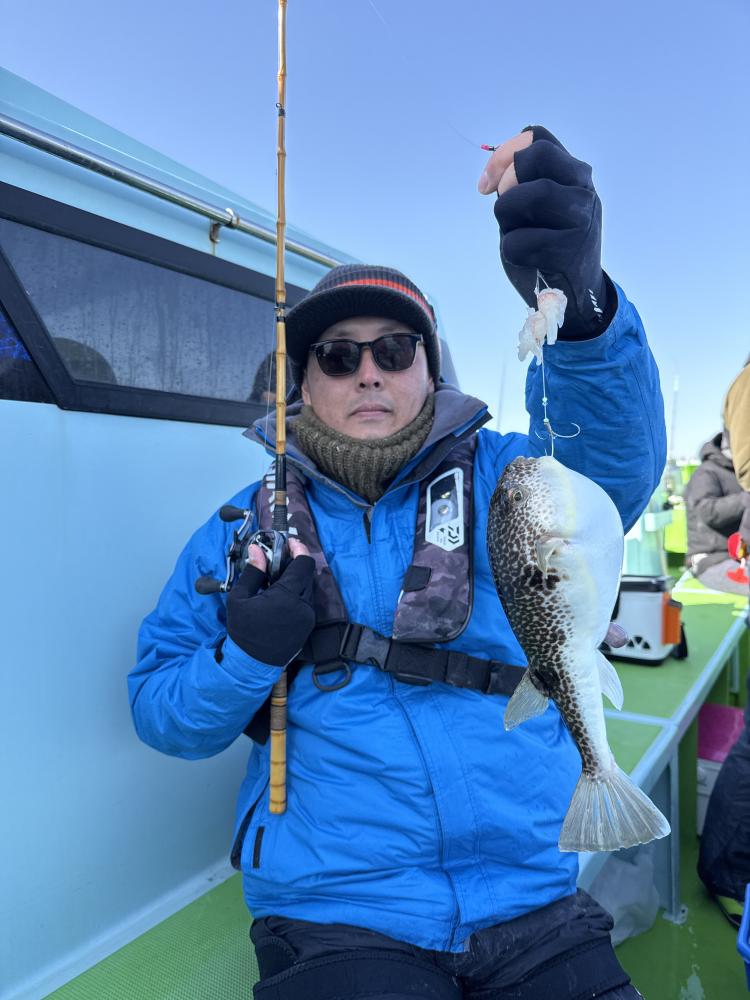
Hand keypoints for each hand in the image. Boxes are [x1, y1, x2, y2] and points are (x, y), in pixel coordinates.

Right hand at [226, 538, 315, 665]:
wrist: (252, 664)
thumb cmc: (243, 630)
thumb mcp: (240, 598)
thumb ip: (253, 572)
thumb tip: (257, 550)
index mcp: (288, 596)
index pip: (304, 564)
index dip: (299, 549)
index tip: (290, 542)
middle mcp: (304, 606)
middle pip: (307, 574)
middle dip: (295, 563)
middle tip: (278, 560)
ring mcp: (308, 617)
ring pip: (308, 588)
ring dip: (296, 579)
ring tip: (276, 580)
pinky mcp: (308, 626)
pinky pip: (307, 602)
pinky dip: (297, 594)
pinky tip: (280, 597)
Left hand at [478, 126, 611, 338]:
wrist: (577, 293)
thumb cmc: (550, 244)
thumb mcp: (540, 205)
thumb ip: (522, 182)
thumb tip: (494, 175)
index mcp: (575, 173)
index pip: (537, 136)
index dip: (502, 155)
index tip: (486, 185)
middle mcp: (583, 190)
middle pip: (531, 159)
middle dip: (507, 185)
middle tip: (507, 212)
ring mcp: (580, 221)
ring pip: (523, 197)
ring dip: (506, 219)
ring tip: (520, 235)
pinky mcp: (568, 253)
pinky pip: (517, 242)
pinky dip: (512, 252)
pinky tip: (528, 260)